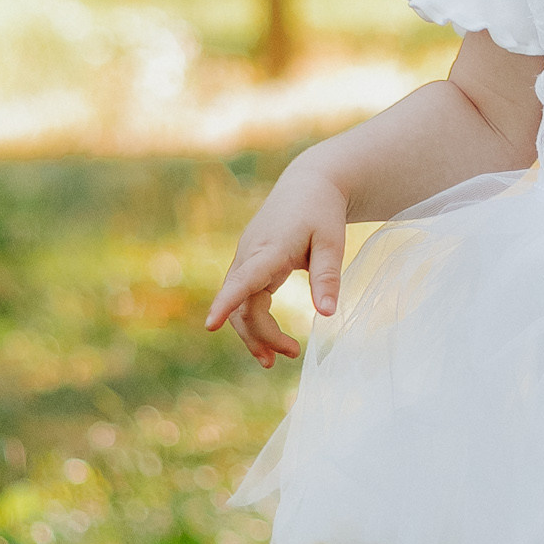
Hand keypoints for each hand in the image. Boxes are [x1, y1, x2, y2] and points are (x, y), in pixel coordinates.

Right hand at [203, 157, 349, 365]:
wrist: (307, 185)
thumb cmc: (322, 211)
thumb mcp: (332, 241)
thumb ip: (328, 277)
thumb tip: (327, 315)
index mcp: (269, 248)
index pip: (244, 279)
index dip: (226, 302)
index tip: (210, 324)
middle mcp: (250, 255)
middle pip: (243, 303)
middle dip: (260, 334)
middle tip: (292, 354)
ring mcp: (246, 260)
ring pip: (241, 305)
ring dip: (256, 333)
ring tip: (278, 358)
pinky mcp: (250, 265)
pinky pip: (245, 298)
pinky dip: (255, 321)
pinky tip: (271, 340)